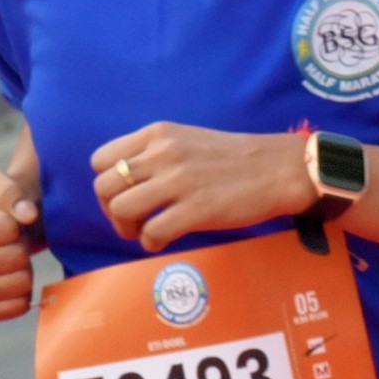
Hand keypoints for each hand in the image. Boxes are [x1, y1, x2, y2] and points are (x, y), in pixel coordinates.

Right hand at [0, 167, 42, 321]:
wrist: (1, 232)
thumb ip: (10, 191)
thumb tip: (27, 214)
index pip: (4, 229)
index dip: (16, 223)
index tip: (7, 222)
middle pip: (14, 258)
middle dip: (23, 246)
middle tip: (13, 243)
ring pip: (18, 285)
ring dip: (26, 269)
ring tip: (14, 259)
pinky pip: (16, 308)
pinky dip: (25, 294)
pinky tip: (15, 279)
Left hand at [92, 124, 315, 252]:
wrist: (278, 169)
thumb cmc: (234, 159)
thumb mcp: (187, 140)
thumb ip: (155, 155)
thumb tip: (127, 184)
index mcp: (158, 134)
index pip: (101, 159)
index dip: (107, 184)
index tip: (123, 196)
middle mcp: (162, 154)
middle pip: (104, 187)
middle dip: (111, 210)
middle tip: (132, 221)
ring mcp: (178, 181)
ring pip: (121, 209)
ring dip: (127, 229)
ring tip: (145, 233)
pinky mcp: (195, 209)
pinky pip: (151, 232)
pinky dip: (150, 243)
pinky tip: (164, 241)